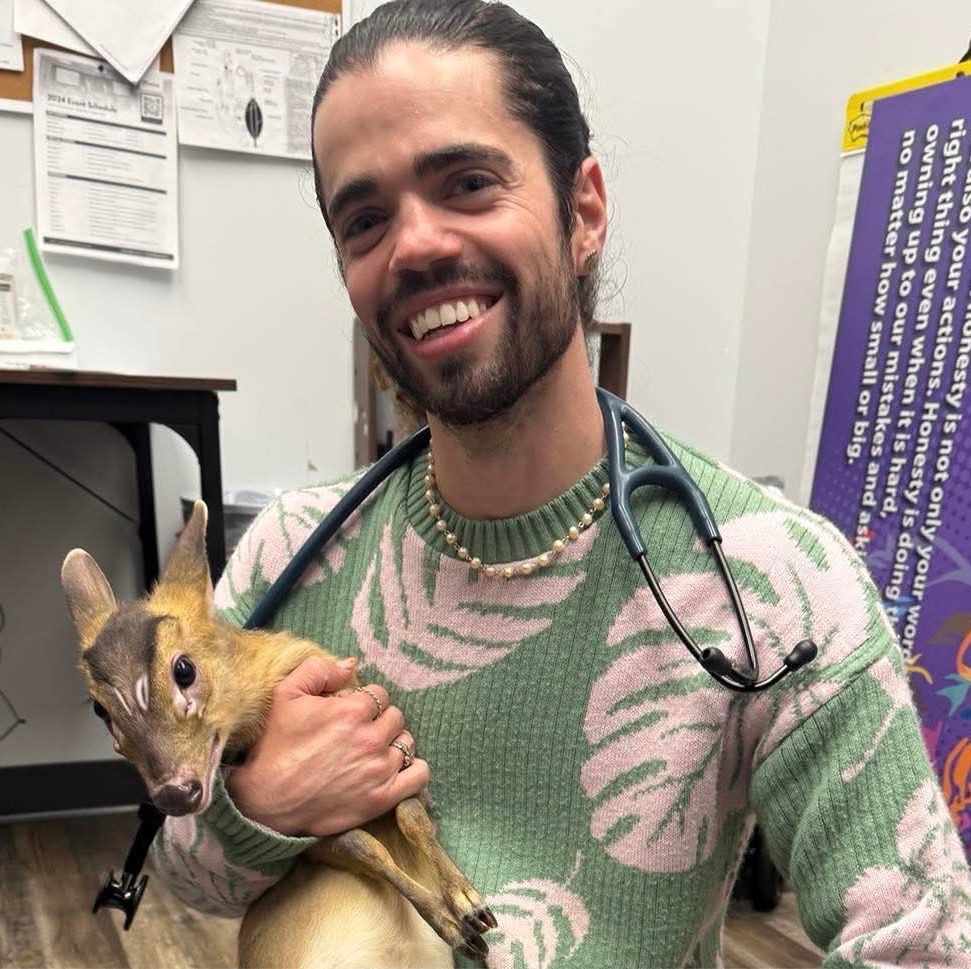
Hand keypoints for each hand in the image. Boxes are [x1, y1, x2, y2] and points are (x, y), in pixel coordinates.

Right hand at [225, 655, 429, 836]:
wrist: (267, 801)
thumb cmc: (275, 746)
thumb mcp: (285, 694)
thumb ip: (318, 669)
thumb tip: (350, 664)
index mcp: (352, 711)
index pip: (379, 695)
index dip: (365, 702)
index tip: (350, 713)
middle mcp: (371, 738)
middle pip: (395, 717)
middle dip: (380, 720)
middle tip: (360, 732)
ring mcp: (380, 769)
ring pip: (407, 742)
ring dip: (394, 743)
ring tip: (373, 751)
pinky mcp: (384, 797)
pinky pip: (419, 775)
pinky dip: (413, 770)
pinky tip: (397, 768)